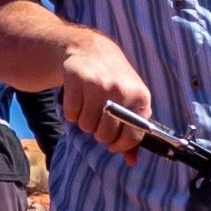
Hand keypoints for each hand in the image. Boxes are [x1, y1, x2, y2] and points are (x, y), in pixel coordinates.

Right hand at [56, 29, 154, 157]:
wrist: (90, 49)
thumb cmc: (114, 81)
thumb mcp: (131, 102)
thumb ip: (133, 132)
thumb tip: (132, 161)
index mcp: (140, 97)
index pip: (132, 137)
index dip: (120, 144)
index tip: (114, 141)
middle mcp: (120, 90)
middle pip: (105, 135)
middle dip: (99, 131)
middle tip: (99, 118)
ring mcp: (98, 84)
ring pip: (86, 126)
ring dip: (85, 121)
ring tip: (89, 105)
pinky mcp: (77, 79)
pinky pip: (71, 115)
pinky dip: (72, 112)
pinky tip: (78, 98)